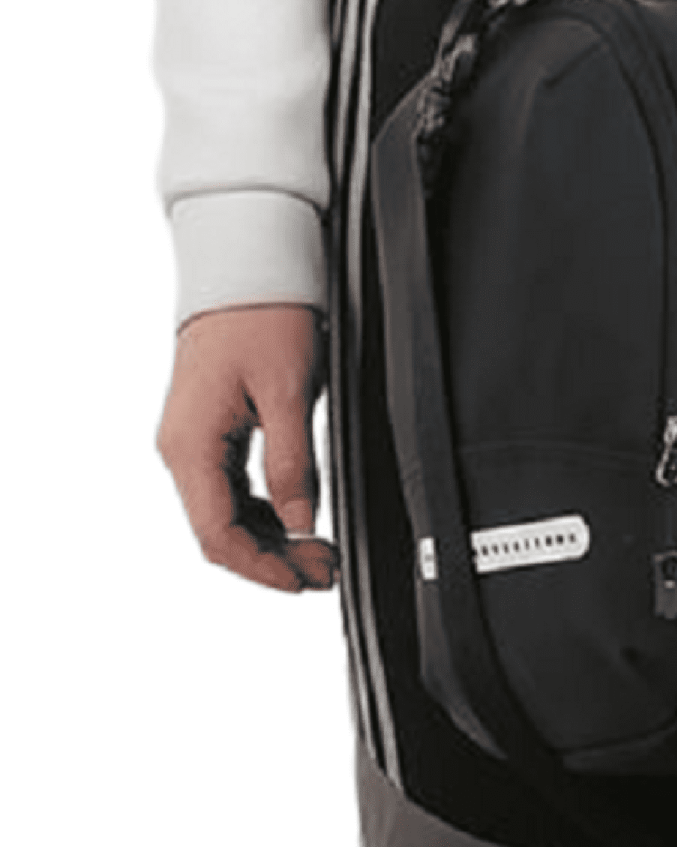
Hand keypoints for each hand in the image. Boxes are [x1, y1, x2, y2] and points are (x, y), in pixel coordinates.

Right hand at [157, 303, 335, 593]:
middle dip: (271, 558)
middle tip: (323, 570)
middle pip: (220, 529)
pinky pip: (232, 484)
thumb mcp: (289, 393)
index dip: (261, 568)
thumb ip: (293, 463)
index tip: (302, 581)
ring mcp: (195, 438)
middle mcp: (182, 448)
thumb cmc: (261, 314)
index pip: (217, 534)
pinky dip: (264, 507)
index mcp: (190, 446)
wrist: (246, 265)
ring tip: (318, 550)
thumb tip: (302, 521)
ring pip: (227, 510)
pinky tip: (298, 516)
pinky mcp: (211, 426)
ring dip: (270, 536)